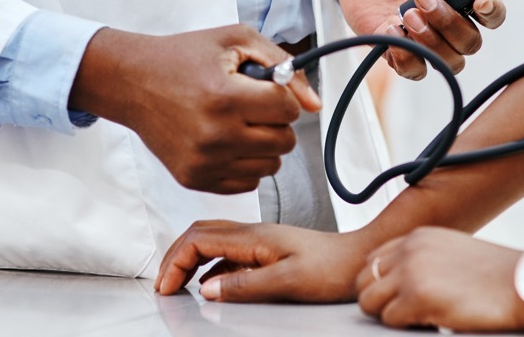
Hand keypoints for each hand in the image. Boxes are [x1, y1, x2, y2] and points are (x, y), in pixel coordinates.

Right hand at [69, 25, 320, 194]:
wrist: (133, 82)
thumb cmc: (184, 56)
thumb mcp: (236, 40)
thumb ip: (283, 64)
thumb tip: (314, 104)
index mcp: (225, 97)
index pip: (288, 110)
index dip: (282, 95)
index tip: (263, 88)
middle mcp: (215, 135)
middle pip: (284, 142)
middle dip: (276, 121)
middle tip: (253, 105)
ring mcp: (204, 162)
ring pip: (270, 166)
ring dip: (265, 144)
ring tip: (241, 123)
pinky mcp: (194, 179)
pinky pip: (247, 182)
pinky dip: (246, 163)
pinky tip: (228, 141)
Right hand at [155, 221, 372, 302]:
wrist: (360, 260)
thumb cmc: (332, 269)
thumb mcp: (287, 281)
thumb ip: (244, 285)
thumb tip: (206, 290)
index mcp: (253, 237)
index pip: (198, 239)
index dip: (174, 261)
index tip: (165, 287)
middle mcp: (253, 233)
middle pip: (199, 234)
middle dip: (174, 256)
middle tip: (163, 285)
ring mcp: (260, 241)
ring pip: (211, 241)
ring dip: (189, 260)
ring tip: (178, 284)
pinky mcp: (268, 251)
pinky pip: (228, 254)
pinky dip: (209, 267)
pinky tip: (211, 285)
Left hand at [337, 0, 505, 78]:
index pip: (494, 14)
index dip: (492, 13)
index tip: (479, 2)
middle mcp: (450, 20)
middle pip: (470, 42)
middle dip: (450, 23)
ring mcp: (426, 37)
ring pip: (448, 61)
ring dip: (431, 42)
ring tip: (407, 14)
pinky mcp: (399, 47)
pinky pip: (413, 69)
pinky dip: (406, 57)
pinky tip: (391, 29)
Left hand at [356, 227, 523, 332]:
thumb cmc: (501, 275)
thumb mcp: (455, 252)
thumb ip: (427, 259)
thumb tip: (405, 280)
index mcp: (419, 237)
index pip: (374, 259)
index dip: (382, 282)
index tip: (396, 296)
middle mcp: (410, 249)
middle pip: (364, 279)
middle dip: (378, 299)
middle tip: (403, 312)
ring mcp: (412, 272)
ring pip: (369, 301)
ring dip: (388, 314)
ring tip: (414, 318)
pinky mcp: (418, 297)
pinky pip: (388, 319)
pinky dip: (403, 325)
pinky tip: (428, 322)